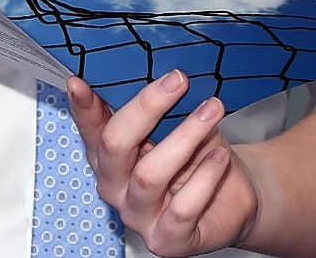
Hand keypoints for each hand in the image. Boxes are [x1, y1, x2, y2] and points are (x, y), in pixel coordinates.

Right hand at [69, 73, 255, 255]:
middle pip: (114, 146)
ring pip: (149, 175)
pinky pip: (182, 209)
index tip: (79, 82)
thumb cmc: (203, 156)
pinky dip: (205, 177)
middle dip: (146, 108)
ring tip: (212, 110)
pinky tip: (221, 157)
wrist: (237, 196)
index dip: (84, 108)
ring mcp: (139, 216)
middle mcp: (118, 187)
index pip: (93, 129)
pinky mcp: (167, 239)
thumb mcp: (182, 124)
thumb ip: (165, 108)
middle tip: (178, 80)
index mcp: (113, 157)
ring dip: (184, 136)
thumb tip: (166, 74)